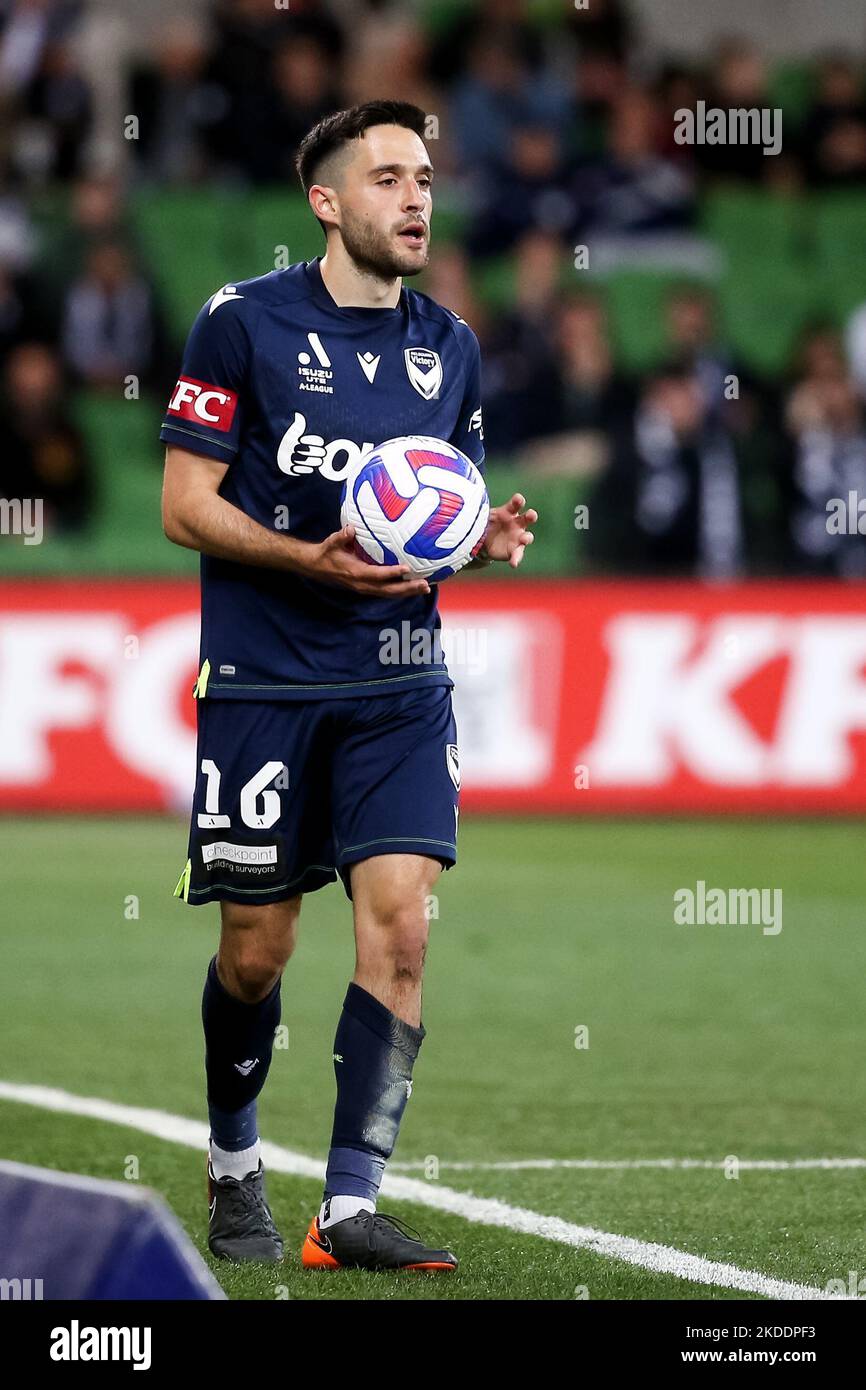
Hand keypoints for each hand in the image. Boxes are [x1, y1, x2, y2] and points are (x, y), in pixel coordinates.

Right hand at [302, 525, 430, 596]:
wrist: (317, 567)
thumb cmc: (327, 553)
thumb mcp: (332, 542)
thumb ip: (342, 536)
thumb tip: (351, 528)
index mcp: (355, 572)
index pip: (377, 574)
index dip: (392, 572)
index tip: (407, 568)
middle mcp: (362, 584)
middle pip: (388, 590)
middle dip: (407, 588)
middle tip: (424, 584)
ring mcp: (365, 589)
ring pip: (389, 594)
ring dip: (407, 592)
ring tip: (425, 588)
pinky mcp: (367, 589)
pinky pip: (386, 592)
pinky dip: (400, 592)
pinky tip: (413, 588)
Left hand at [480, 493, 537, 568]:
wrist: (483, 541)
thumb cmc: (486, 523)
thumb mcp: (482, 517)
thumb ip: (481, 515)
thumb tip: (471, 510)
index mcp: (510, 511)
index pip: (516, 504)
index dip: (518, 501)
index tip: (518, 499)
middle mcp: (517, 523)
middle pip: (528, 518)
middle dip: (531, 515)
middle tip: (531, 515)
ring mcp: (518, 537)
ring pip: (527, 537)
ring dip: (527, 538)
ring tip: (523, 540)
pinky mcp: (515, 550)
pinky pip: (517, 554)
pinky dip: (516, 559)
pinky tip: (513, 564)